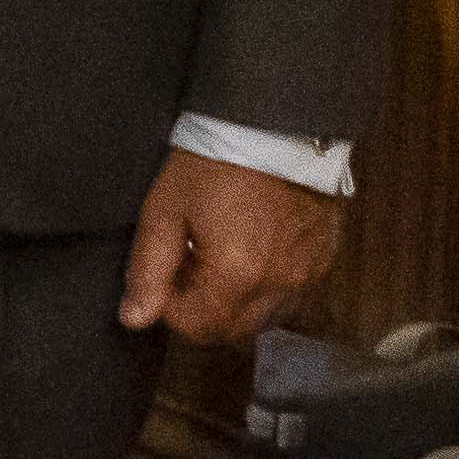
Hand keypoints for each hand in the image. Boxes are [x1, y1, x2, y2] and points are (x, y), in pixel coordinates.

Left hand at [121, 147, 343, 347]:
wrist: (274, 127)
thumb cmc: (214, 165)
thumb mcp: (165, 212)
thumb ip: (148, 270)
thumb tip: (133, 319)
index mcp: (238, 276)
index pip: (198, 329)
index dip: (172, 308)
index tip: (167, 274)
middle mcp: (281, 284)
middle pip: (234, 331)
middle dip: (203, 310)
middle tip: (189, 266)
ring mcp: (308, 274)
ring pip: (266, 318)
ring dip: (236, 304)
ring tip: (219, 257)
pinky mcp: (325, 259)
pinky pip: (293, 295)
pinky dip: (267, 289)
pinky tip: (251, 252)